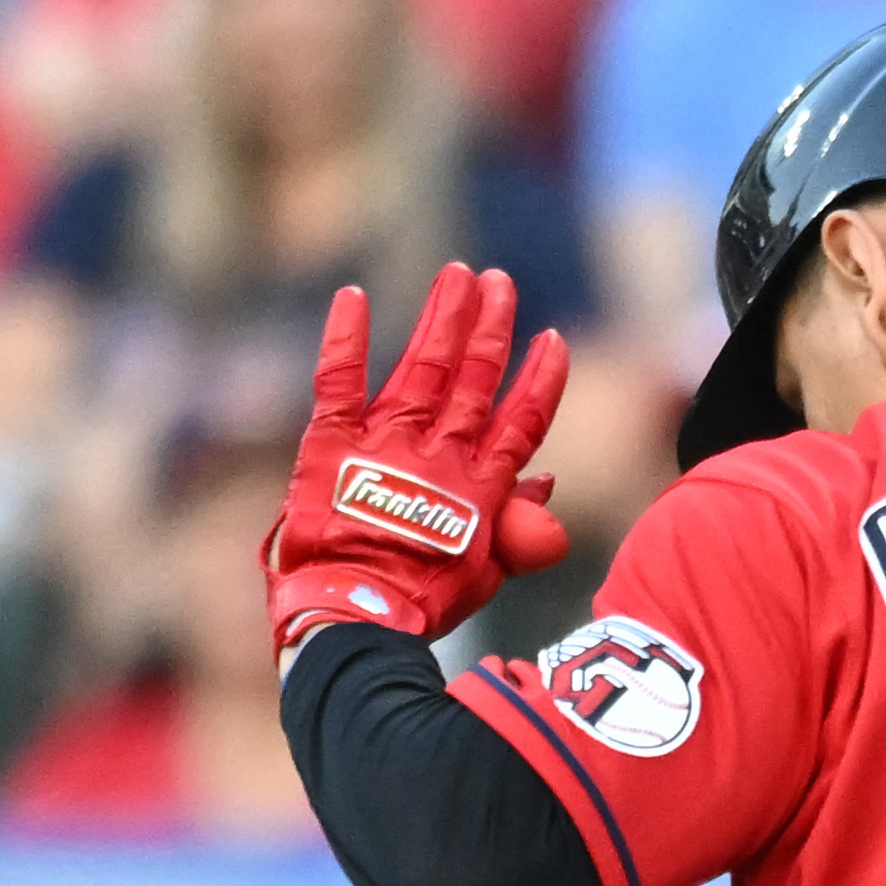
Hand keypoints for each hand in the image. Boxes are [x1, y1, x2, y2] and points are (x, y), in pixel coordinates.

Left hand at [268, 263, 571, 658]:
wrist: (354, 611)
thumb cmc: (420, 603)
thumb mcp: (486, 573)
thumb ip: (519, 529)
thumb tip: (546, 480)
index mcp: (480, 488)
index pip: (520, 421)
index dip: (538, 380)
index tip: (553, 339)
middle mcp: (438, 453)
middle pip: (472, 378)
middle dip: (489, 327)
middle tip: (499, 282)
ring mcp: (386, 442)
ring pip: (422, 365)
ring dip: (442, 318)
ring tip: (458, 275)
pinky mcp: (331, 441)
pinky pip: (339, 377)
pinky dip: (346, 337)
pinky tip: (354, 296)